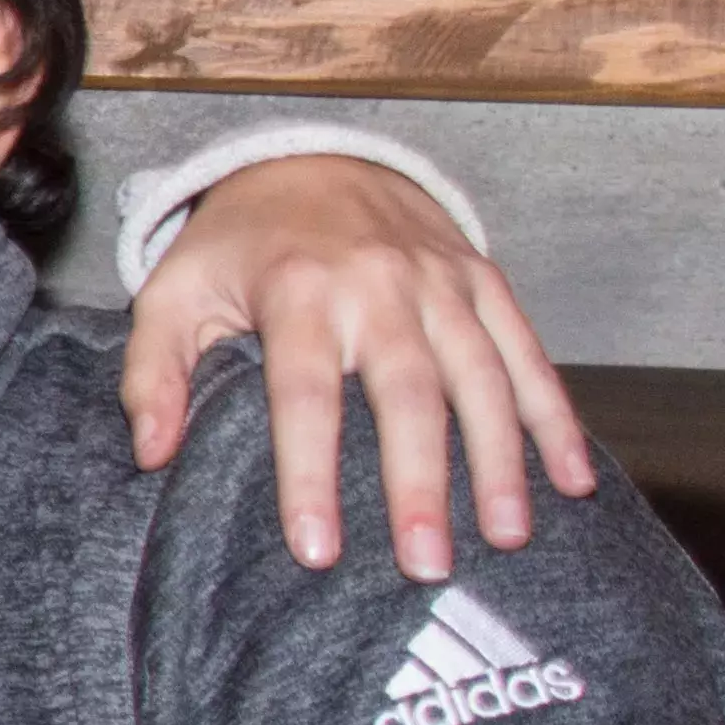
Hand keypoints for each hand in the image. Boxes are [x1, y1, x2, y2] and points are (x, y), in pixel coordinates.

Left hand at [123, 153, 595, 580]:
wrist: (310, 159)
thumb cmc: (234, 247)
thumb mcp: (171, 294)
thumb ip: (154, 373)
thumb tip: (152, 454)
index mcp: (297, 290)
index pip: (304, 398)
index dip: (311, 477)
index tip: (319, 552)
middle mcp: (378, 284)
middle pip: (408, 394)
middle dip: (421, 484)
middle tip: (428, 565)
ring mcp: (441, 281)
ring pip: (482, 377)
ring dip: (500, 461)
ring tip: (505, 536)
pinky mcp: (484, 279)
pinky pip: (528, 353)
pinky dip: (555, 418)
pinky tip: (572, 481)